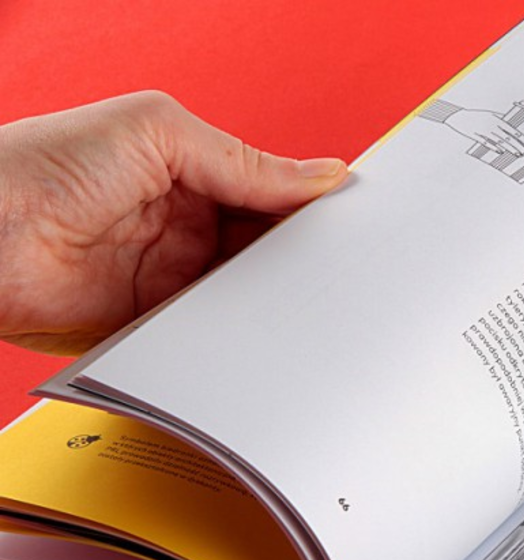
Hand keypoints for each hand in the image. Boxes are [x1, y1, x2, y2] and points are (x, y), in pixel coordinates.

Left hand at [0, 91, 347, 354]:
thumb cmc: (40, 164)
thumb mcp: (156, 132)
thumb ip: (243, 159)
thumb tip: (320, 174)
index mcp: (192, 171)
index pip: (272, 191)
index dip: (312, 207)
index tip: (355, 222)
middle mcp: (186, 225)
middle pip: (268, 248)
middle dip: (303, 258)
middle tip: (344, 268)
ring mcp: (171, 277)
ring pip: (247, 294)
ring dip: (275, 298)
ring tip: (311, 300)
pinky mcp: (155, 324)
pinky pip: (212, 333)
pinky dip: (239, 336)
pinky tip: (264, 331)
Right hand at [443, 108, 523, 157]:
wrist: (458, 117)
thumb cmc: (477, 116)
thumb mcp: (491, 115)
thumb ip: (503, 119)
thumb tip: (514, 124)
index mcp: (497, 119)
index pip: (514, 131)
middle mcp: (492, 124)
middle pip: (509, 137)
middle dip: (520, 146)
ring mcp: (483, 130)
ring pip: (499, 140)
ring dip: (509, 148)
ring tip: (518, 154)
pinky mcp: (475, 135)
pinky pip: (486, 142)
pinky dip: (493, 147)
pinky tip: (500, 152)